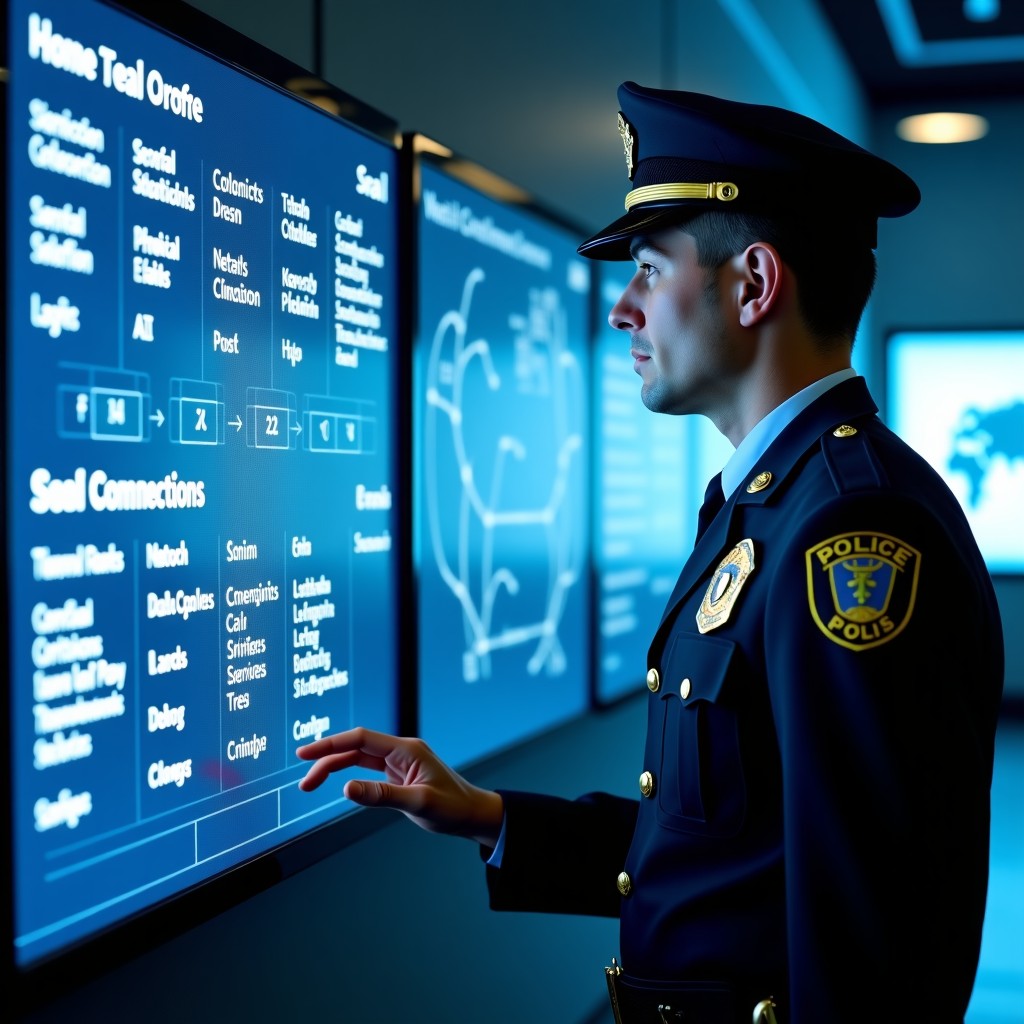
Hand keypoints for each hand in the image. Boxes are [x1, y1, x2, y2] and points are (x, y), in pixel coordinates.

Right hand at [296, 727, 503, 847]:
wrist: (472, 814)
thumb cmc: (452, 808)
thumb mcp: (418, 803)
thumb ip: (382, 796)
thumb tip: (347, 789)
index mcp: (406, 750)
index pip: (361, 740)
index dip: (331, 744)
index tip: (306, 753)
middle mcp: (401, 751)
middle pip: (355, 748)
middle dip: (327, 760)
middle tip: (304, 782)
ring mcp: (399, 762)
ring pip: (358, 758)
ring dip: (334, 768)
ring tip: (310, 784)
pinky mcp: (398, 774)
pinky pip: (367, 769)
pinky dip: (349, 774)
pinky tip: (335, 782)